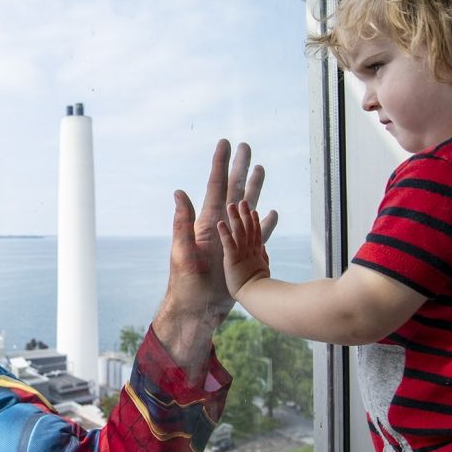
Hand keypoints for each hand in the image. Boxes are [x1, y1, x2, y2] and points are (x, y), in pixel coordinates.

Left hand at [153, 140, 276, 379]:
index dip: (221, 164)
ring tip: (261, 169)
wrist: (198, 309)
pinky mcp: (241, 254)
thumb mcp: (183, 253)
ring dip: (254, 188)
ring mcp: (231, 239)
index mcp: (206, 222)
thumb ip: (182, 223)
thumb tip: (179, 192)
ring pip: (247, 207)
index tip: (226, 143)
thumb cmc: (186, 284)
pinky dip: (265, 223)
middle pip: (234, 190)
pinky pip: (257, 234)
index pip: (216, 186)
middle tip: (247, 146)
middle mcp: (220, 226)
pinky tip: (272, 212)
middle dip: (239, 168)